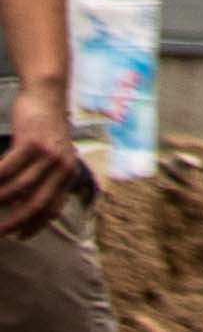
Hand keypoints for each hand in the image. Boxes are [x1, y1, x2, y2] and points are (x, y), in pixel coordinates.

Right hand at [0, 78, 82, 238]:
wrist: (47, 95)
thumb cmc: (45, 131)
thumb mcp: (54, 156)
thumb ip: (46, 180)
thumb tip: (24, 207)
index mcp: (68, 173)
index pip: (52, 209)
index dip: (35, 226)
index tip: (19, 237)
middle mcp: (62, 166)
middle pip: (35, 204)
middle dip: (14, 222)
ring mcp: (47, 154)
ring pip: (18, 188)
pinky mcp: (31, 142)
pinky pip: (6, 169)